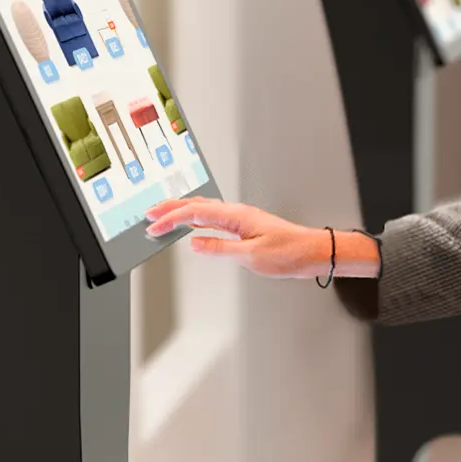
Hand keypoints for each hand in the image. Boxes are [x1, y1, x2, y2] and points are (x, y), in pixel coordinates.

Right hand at [146, 198, 378, 281]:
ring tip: (162, 216)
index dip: (170, 219)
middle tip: (148, 214)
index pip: (195, 214)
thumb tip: (194, 243)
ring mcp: (240, 218)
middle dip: (169, 208)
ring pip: (203, 209)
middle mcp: (237, 213)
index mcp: (236, 216)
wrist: (312, 252)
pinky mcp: (244, 226)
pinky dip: (196, 218)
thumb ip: (220, 249)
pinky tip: (191, 224)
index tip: (153, 226)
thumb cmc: (289, 253)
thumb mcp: (251, 256)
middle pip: (196, 205)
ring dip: (181, 211)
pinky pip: (213, 217)